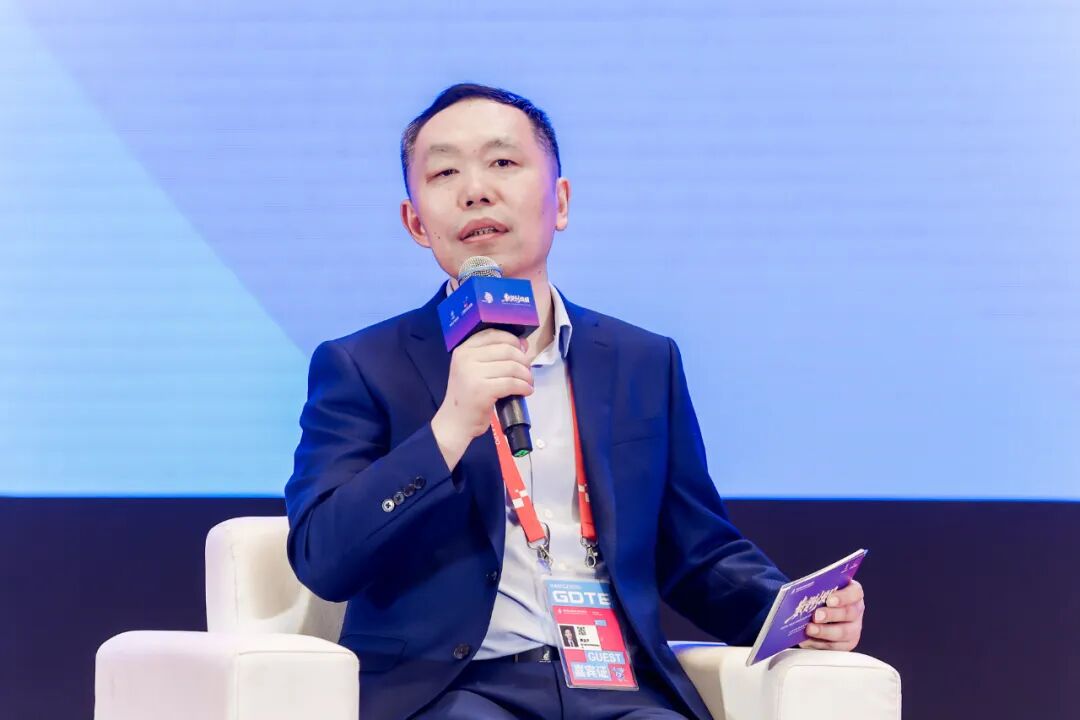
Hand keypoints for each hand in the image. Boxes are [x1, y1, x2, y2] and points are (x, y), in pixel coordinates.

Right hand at [431, 329, 532, 469]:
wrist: (455, 423)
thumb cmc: (467, 396)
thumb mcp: (474, 370)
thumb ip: (495, 356)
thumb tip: (523, 344)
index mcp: (464, 349)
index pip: (494, 334)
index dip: (513, 341)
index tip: (522, 352)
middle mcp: (466, 358)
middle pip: (507, 350)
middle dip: (523, 360)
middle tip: (527, 372)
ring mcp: (473, 374)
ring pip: (512, 367)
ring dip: (526, 375)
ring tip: (528, 383)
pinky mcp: (482, 390)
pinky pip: (512, 383)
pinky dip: (524, 387)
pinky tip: (526, 391)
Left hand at [798, 579, 864, 651]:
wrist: (820, 610)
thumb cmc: (821, 596)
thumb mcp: (821, 588)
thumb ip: (817, 588)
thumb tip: (801, 591)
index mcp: (853, 593)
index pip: (855, 592)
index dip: (843, 596)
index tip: (829, 600)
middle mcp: (856, 611)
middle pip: (849, 614)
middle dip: (831, 615)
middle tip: (816, 616)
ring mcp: (853, 628)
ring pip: (844, 633)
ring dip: (824, 632)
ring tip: (809, 629)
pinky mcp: (846, 644)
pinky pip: (834, 646)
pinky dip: (818, 643)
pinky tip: (807, 639)